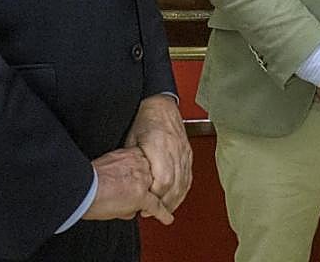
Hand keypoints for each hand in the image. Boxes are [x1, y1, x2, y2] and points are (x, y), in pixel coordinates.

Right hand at [84, 147, 173, 224]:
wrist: (83, 186)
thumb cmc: (87, 178)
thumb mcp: (106, 164)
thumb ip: (119, 172)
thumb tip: (125, 185)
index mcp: (131, 154)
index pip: (144, 165)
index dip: (140, 176)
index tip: (135, 180)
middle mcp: (140, 165)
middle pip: (150, 179)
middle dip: (141, 190)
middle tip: (127, 195)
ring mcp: (143, 181)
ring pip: (152, 192)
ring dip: (147, 201)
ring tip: (144, 207)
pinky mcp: (141, 196)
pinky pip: (156, 206)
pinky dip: (162, 214)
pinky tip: (167, 218)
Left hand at [123, 94, 191, 215]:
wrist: (161, 105)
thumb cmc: (144, 120)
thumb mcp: (131, 141)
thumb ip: (133, 163)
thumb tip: (130, 183)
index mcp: (159, 146)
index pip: (163, 179)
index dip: (155, 196)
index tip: (145, 205)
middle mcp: (175, 149)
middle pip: (175, 184)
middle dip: (165, 203)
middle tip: (153, 213)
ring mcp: (184, 151)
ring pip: (184, 182)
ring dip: (175, 199)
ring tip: (165, 210)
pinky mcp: (188, 152)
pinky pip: (189, 175)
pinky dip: (184, 189)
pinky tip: (177, 198)